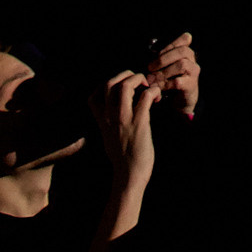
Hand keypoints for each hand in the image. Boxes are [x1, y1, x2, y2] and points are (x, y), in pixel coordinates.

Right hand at [91, 70, 159, 188]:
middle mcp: (110, 117)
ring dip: (139, 79)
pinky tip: (157, 98)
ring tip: (147, 86)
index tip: (120, 87)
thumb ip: (107, 123)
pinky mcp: (140, 122)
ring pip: (125, 86)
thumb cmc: (123, 158)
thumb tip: (112, 114)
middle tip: (138, 81)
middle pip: (109, 83)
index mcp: (102, 121)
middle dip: (125, 75)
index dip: (106, 85)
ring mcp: (124, 119)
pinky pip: (146, 97)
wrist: (130, 175)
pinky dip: (154, 91)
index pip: (93, 95)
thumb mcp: (107, 138)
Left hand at [145, 33, 199, 116]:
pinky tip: (157, 87)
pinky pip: (178, 82)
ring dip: (163, 72)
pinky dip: (165, 84)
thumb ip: (161, 57)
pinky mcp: (191, 85)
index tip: (156, 53)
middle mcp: (193, 60)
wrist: (181, 99)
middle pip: (182, 51)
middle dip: (163, 58)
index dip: (170, 44)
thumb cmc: (171, 79)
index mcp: (187, 52)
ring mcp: (193, 72)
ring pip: (181, 65)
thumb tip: (148, 54)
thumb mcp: (166, 65)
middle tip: (150, 67)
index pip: (184, 39)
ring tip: (152, 78)